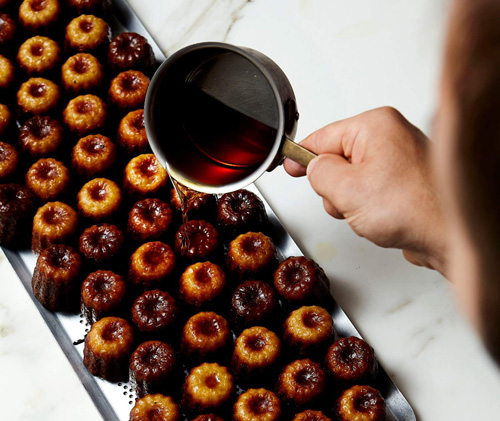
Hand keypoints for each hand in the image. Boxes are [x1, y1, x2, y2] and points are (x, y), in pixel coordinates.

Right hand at [284, 107, 446, 273]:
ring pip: (351, 181)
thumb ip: (318, 173)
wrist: (450, 236)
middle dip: (334, 188)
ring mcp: (398, 161)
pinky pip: (368, 193)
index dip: (301, 155)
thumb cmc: (414, 208)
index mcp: (375, 126)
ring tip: (370, 212)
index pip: (322, 136)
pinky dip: (367, 208)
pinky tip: (382, 217)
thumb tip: (312, 167)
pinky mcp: (404, 182)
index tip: (287, 165)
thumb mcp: (346, 189)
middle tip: (348, 201)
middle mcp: (390, 138)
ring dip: (350, 202)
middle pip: (336, 160)